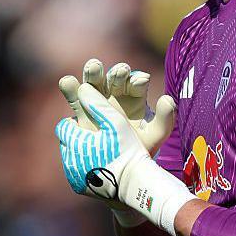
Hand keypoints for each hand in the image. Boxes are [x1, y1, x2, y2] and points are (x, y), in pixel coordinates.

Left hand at [55, 82, 158, 198]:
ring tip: (101, 151)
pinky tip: (101, 165)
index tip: (91, 123)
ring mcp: (73, 176)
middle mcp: (69, 160)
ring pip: (71, 157)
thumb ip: (98, 104)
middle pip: (67, 142)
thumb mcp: (115, 122)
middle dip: (78, 137)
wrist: (135, 183)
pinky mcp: (79, 188)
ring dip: (81, 152)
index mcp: (75, 141)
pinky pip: (77, 173)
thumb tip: (83, 87)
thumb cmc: (128, 149)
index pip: (64, 126)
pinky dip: (85, 167)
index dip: (76, 122)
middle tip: (97, 137)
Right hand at [58, 59, 172, 155]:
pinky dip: (70, 86)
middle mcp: (116, 93)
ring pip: (95, 81)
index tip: (140, 82)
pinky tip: (68, 81)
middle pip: (115, 78)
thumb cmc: (138, 149)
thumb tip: (167, 99)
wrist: (116, 167)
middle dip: (117, 73)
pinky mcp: (81, 107)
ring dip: (94, 72)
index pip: (136, 83)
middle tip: (120, 72)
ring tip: (93, 68)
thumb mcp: (154, 136)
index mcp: (135, 97)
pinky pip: (75, 95)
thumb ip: (164, 119)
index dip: (137, 80)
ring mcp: (97, 98)